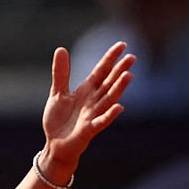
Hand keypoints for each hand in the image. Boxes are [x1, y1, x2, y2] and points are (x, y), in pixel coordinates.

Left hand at [42, 41, 134, 169]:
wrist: (55, 144)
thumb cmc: (59, 120)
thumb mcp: (58, 93)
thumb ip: (61, 73)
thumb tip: (61, 49)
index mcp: (86, 90)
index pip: (101, 71)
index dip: (110, 59)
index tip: (122, 45)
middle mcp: (93, 101)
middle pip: (109, 83)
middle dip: (119, 71)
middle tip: (132, 57)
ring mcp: (93, 115)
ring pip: (109, 99)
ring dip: (118, 88)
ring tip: (129, 75)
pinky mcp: (89, 129)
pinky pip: (101, 121)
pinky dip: (110, 115)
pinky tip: (119, 107)